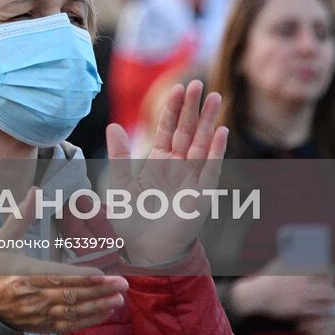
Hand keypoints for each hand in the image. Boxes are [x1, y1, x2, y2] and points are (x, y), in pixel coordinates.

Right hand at [0, 192, 128, 334]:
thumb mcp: (3, 240)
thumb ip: (21, 216)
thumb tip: (35, 191)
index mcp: (25, 274)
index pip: (57, 276)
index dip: (81, 276)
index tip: (102, 273)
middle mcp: (34, 296)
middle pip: (71, 295)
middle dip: (99, 290)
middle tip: (123, 284)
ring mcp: (41, 313)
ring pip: (74, 312)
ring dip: (99, 306)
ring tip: (120, 299)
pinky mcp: (45, 325)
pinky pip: (71, 325)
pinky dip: (90, 320)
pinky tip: (106, 312)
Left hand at [104, 80, 227, 264]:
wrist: (147, 251)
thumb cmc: (135, 221)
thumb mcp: (122, 184)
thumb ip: (120, 156)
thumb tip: (113, 126)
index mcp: (159, 162)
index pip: (168, 129)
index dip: (173, 109)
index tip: (179, 88)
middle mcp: (178, 167)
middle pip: (187, 131)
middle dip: (193, 108)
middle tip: (199, 83)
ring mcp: (191, 179)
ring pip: (202, 144)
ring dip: (209, 122)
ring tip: (216, 98)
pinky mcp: (201, 194)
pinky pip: (210, 169)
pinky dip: (216, 151)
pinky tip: (221, 132)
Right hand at [230, 267, 334, 321]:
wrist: (258, 294)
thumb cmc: (268, 278)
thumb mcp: (279, 264)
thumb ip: (291, 258)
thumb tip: (297, 251)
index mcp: (300, 271)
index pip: (323, 269)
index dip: (331, 272)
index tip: (334, 274)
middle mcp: (304, 283)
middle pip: (327, 284)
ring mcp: (303, 296)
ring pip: (325, 298)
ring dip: (333, 300)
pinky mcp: (300, 309)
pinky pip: (318, 311)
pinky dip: (325, 311)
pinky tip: (328, 312)